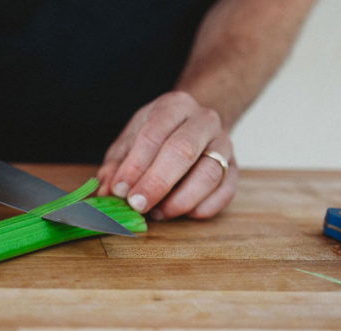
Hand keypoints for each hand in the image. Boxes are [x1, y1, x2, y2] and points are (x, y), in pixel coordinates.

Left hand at [97, 91, 236, 219]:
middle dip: (157, 183)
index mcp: (173, 107)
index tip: (121, 190)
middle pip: (182, 150)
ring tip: (158, 213)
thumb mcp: (129, 143)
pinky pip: (225, 191)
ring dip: (180, 200)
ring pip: (209, 173)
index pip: (153, 134)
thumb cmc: (156, 136)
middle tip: (137, 205)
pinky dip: (204, 207)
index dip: (135, 165)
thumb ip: (115, 167)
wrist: (194, 125)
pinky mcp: (234, 168)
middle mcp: (203, 120)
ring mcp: (223, 144)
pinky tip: (184, 214)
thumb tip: (106, 193)